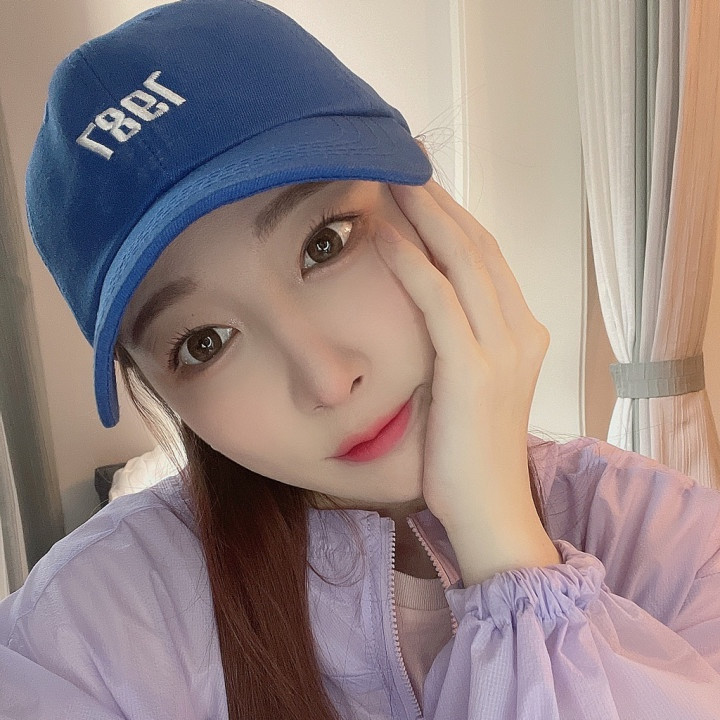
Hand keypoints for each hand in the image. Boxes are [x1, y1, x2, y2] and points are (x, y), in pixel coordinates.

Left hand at [375, 180, 555, 579]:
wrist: (489, 511)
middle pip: (478, 245)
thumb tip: (424, 313)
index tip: (420, 183)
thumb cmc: (468, 453)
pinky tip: (385, 235)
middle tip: (402, 159)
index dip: (453, 215)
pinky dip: (412, 264)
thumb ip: (459, 345)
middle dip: (437, 198)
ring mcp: (503, 349)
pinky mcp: (473, 371)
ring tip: (389, 178)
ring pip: (463, 260)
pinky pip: (438, 301)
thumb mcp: (470, 386)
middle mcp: (521, 331)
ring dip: (424, 215)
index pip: (486, 257)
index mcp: (522, 333)